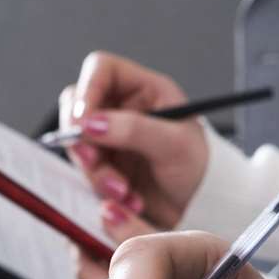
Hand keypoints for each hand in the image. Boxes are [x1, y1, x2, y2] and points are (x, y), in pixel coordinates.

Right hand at [59, 52, 208, 229]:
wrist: (200, 209)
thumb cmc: (199, 168)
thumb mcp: (174, 144)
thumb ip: (133, 129)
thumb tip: (91, 122)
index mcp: (144, 89)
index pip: (101, 69)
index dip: (87, 90)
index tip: (82, 121)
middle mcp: (123, 110)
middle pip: (78, 107)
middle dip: (82, 138)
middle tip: (93, 159)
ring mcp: (111, 139)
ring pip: (79, 144)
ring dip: (95, 171)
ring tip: (124, 190)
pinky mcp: (105, 166)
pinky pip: (85, 172)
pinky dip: (99, 187)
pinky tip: (126, 198)